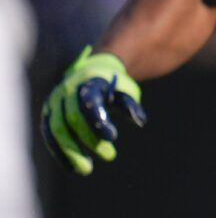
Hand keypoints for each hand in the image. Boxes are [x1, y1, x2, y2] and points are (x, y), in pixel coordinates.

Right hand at [40, 47, 146, 175]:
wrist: (91, 72)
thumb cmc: (113, 86)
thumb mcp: (125, 90)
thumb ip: (130, 104)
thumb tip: (140, 122)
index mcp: (88, 81)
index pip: (89, 101)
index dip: (99, 120)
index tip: (113, 137)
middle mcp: (67, 90)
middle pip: (72, 118)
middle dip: (90, 140)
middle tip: (110, 156)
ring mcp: (54, 102)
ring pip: (56, 129)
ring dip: (71, 152)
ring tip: (87, 169)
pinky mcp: (47, 114)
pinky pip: (48, 135)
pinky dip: (59, 152)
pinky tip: (71, 168)